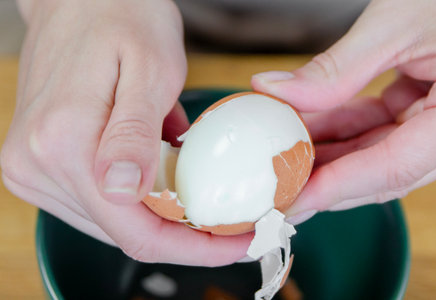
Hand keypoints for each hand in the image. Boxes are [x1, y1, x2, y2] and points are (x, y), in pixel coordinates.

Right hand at [1, 0, 250, 265]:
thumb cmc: (121, 17)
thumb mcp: (149, 68)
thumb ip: (133, 133)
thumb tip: (123, 193)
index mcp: (63, 142)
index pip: (134, 231)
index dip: (192, 247)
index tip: (236, 244)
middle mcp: (35, 164)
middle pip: (123, 232)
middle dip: (181, 233)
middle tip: (227, 219)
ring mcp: (31, 167)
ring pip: (112, 222)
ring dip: (160, 214)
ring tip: (196, 187)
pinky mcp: (38, 164)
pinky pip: (98, 201)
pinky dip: (138, 198)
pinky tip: (161, 172)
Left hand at [252, 0, 435, 222]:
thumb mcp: (397, 22)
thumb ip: (337, 68)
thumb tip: (274, 91)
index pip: (393, 167)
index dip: (335, 187)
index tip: (291, 200)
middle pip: (382, 171)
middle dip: (326, 179)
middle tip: (279, 186)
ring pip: (376, 152)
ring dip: (328, 152)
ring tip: (284, 150)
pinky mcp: (428, 106)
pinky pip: (380, 128)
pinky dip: (343, 127)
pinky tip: (307, 125)